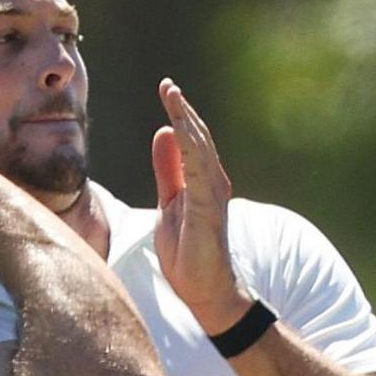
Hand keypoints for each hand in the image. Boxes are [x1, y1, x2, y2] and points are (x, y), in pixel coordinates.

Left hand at [151, 78, 252, 333]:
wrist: (204, 289)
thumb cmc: (189, 249)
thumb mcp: (171, 201)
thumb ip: (168, 169)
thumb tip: (162, 134)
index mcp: (202, 179)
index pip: (191, 138)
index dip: (180, 113)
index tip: (167, 88)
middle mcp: (213, 181)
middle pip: (197, 137)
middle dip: (183, 110)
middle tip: (168, 85)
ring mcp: (213, 194)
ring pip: (200, 149)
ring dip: (187, 123)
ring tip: (174, 99)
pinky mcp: (208, 209)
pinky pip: (199, 173)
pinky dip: (190, 150)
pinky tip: (179, 132)